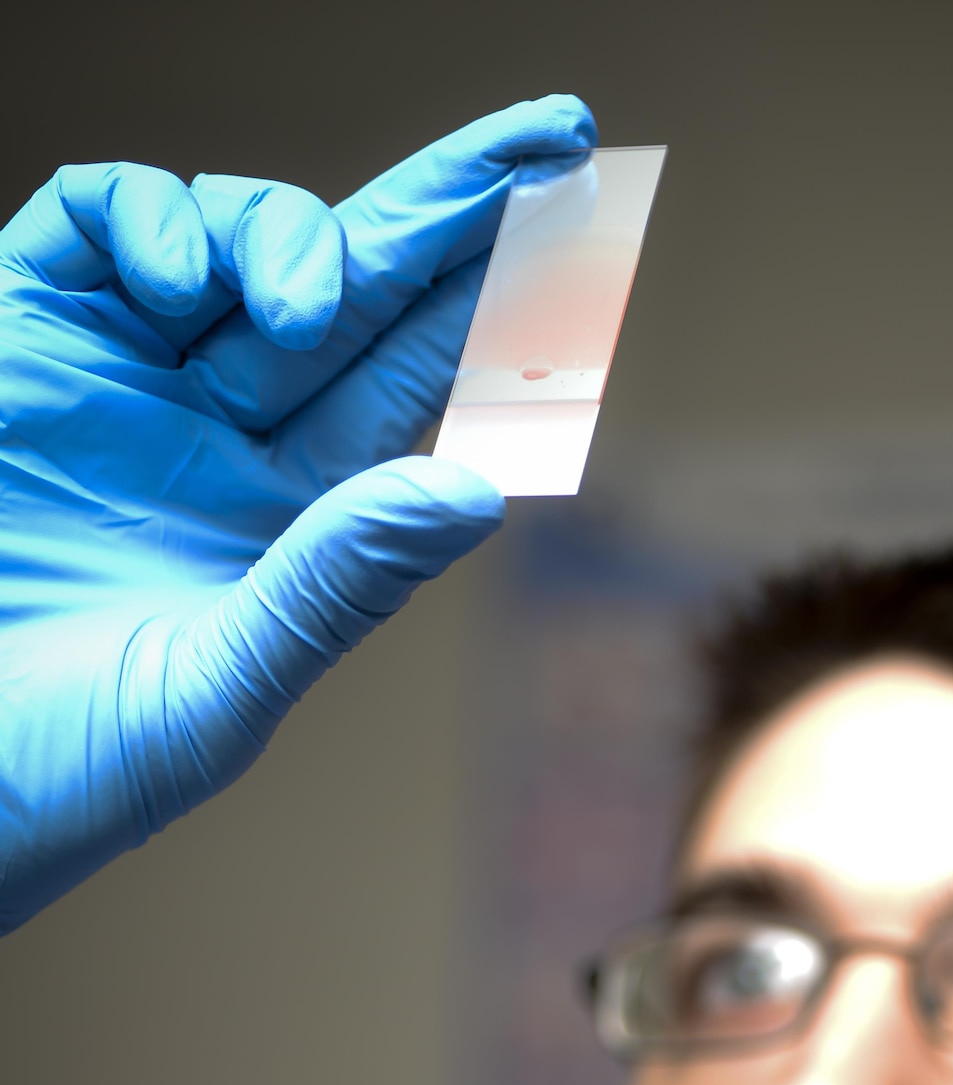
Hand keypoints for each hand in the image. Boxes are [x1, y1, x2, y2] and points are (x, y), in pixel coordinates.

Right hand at [0, 94, 594, 931]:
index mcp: (292, 520)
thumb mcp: (216, 691)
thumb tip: (477, 492)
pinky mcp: (24, 340)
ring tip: (310, 303)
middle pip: (363, 295)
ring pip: (247, 243)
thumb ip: (335, 587)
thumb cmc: (68, 764)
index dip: (498, 311)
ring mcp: (125, 382)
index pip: (417, 388)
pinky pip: (101, 226)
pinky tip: (187, 285)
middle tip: (557, 137)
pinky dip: (156, 221)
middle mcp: (221, 436)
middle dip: (456, 210)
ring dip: (302, 239)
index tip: (581, 240)